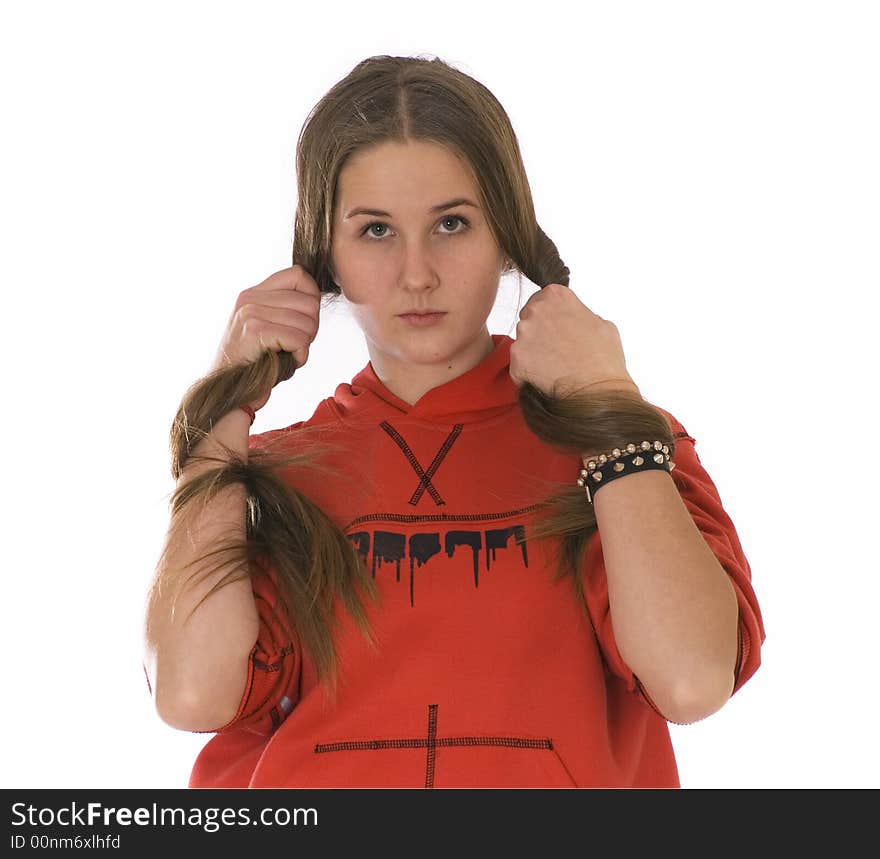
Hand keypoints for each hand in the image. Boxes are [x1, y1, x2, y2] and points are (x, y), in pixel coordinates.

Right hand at [210, 264, 321, 410]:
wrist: (228, 392)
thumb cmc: (254, 364)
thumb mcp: (266, 327)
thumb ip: (284, 309)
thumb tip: (314, 299)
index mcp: (253, 293)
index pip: (298, 275)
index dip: (312, 297)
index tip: (304, 321)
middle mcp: (250, 298)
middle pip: (309, 301)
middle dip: (312, 327)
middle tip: (296, 344)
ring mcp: (251, 314)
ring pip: (307, 322)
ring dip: (305, 344)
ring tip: (289, 354)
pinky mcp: (256, 332)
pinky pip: (299, 339)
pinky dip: (300, 356)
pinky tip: (288, 361)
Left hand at [509, 283, 639, 396]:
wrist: (596, 392)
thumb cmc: (603, 359)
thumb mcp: (601, 323)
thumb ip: (579, 314)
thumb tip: (572, 319)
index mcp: (556, 296)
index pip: (541, 299)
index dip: (549, 317)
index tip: (557, 328)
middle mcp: (536, 311)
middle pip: (529, 320)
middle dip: (539, 334)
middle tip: (557, 350)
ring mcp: (523, 335)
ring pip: (522, 343)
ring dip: (533, 353)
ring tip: (556, 366)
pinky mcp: (516, 359)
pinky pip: (519, 365)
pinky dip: (529, 373)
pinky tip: (548, 378)